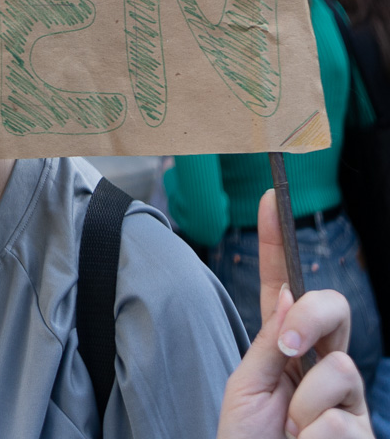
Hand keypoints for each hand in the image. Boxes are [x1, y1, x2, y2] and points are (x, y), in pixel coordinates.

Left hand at [216, 190, 372, 438]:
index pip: (284, 287)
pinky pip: (342, 421)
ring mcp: (347, 400)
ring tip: (290, 435)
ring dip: (303, 408)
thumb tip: (290, 295)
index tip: (271, 196)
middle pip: (334, 308)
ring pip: (339, 369)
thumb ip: (269, 344)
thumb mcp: (247, 389)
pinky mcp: (363, 434)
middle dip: (313, 317)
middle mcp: (321, 365)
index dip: (277, 241)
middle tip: (288, 350)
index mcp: (284, 348)